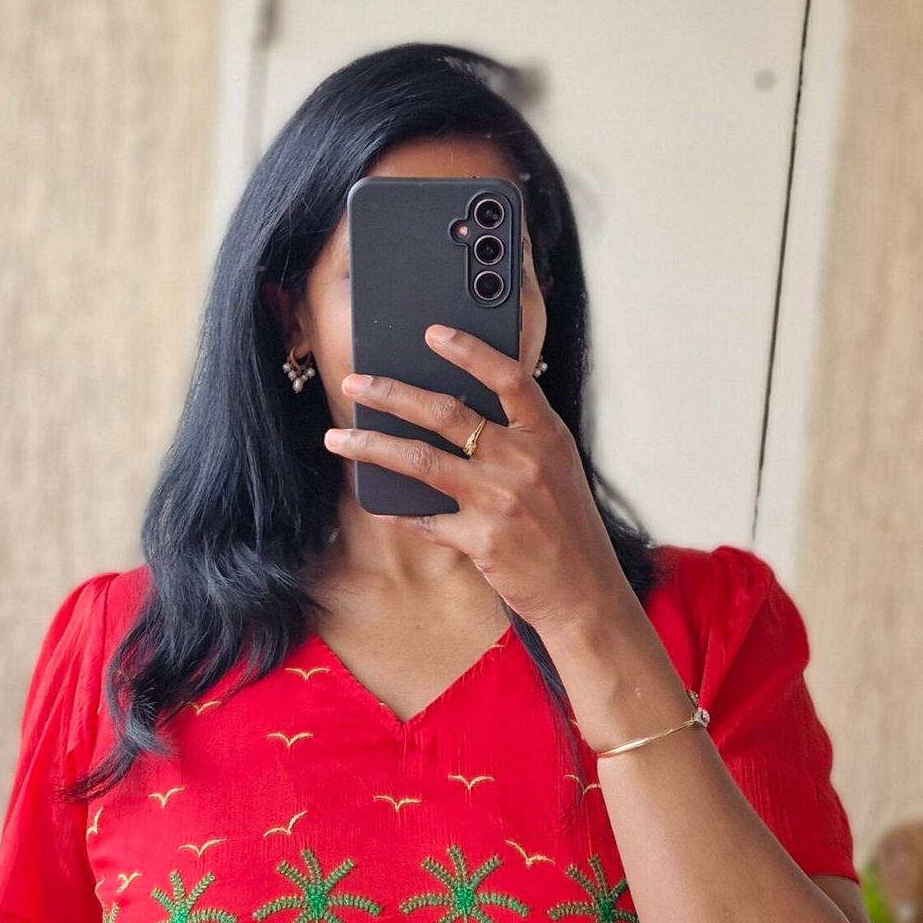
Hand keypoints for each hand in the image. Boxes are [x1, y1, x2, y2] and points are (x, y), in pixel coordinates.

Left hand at [322, 324, 636, 642]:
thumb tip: (460, 409)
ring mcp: (500, 501)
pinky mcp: (481, 540)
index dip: (470, 351)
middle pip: (447, 413)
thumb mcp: (558, 466)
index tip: (433, 332)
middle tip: (355, 382)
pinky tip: (374, 504)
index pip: (508, 378)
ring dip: (372, 447)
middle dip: (392, 394)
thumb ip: (521, 435)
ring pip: (421, 462)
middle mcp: (523, 462)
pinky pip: (425, 520)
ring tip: (339, 438)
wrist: (584, 590)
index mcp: (546, 435)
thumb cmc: (567, 526)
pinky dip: (396, 512)